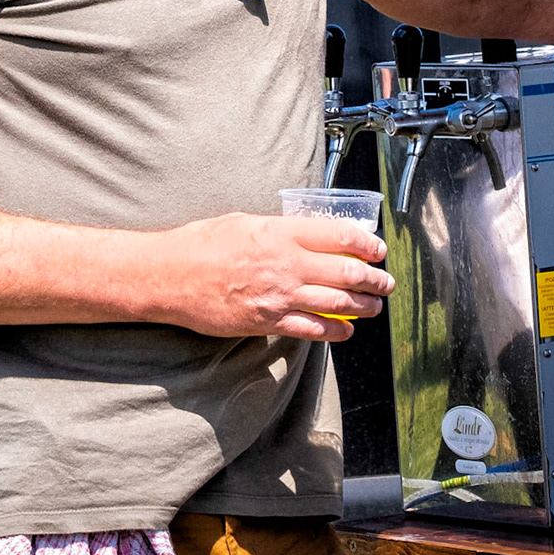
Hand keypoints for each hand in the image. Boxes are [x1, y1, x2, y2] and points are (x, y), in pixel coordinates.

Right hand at [154, 213, 394, 341]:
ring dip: (365, 306)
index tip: (377, 249)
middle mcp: (286, 264)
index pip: (339, 235)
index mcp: (280, 233)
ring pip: (338, 303)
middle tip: (385, 282)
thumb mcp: (242, 221)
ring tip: (375, 306)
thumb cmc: (198, 244)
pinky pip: (314, 330)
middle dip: (375, 279)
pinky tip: (346, 330)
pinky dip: (337, 332)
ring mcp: (279, 296)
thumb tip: (304, 234)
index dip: (366, 244)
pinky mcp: (268, 322)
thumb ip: (277, 230)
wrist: (168, 276)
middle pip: (348, 272)